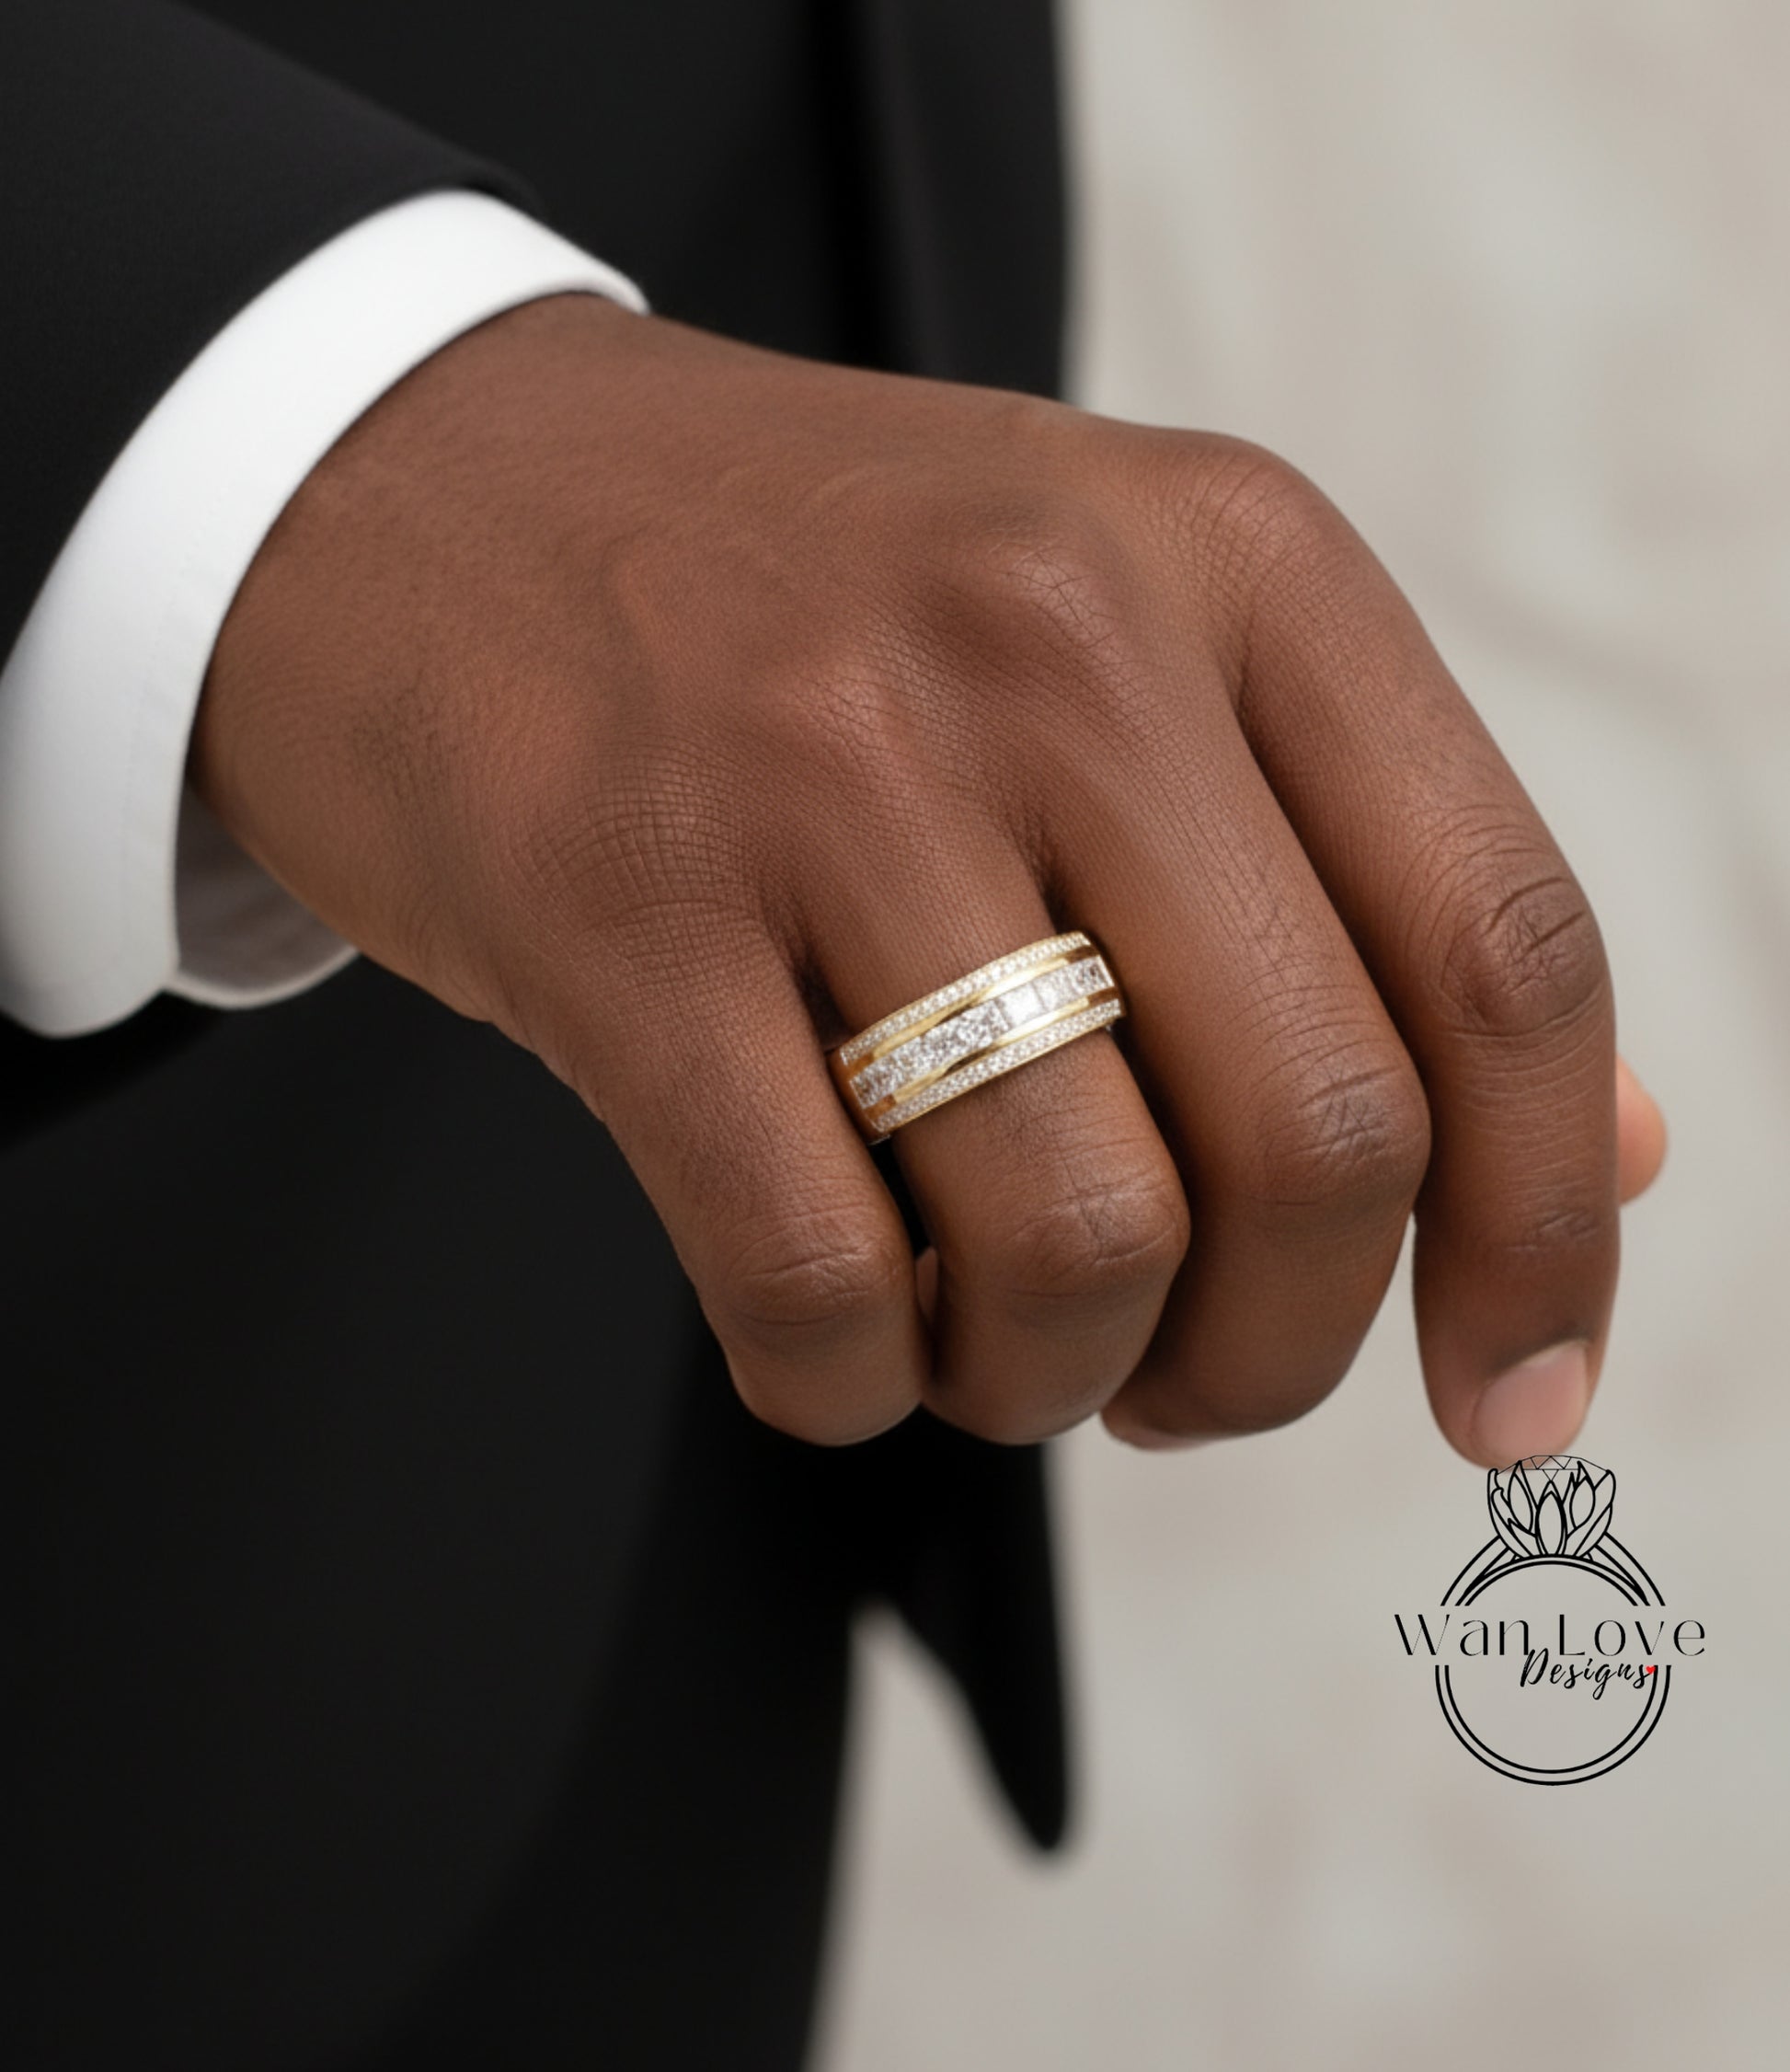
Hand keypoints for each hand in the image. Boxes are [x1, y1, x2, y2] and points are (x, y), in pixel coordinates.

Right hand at [194, 293, 1665, 1464]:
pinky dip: (855, 1385)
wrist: (431, 484)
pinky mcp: (620, 905)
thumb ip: (1370, 889)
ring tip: (986, 1327)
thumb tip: (1609, 1160)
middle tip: (1185, 1374)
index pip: (1505, 953)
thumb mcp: (1130, 645)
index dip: (1539, 1233)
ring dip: (1056, 1372)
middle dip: (1275, 1350)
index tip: (1503, 1401)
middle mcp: (1056, 638)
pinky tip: (839, 1336)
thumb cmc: (810, 605)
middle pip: (1322, 1135)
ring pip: (1082, 1241)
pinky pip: (819, 1281)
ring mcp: (827, 765)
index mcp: (1236, 564)